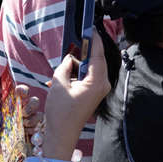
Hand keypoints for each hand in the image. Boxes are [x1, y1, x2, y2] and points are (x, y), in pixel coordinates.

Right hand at [39, 39, 109, 160]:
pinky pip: (91, 75)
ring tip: (69, 59)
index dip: (94, 40)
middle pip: (97, 60)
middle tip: (78, 39)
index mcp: (97, 81)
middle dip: (87, 50)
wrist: (62, 133)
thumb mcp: (58, 83)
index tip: (91, 28)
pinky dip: (81, 71)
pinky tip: (70, 70)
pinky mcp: (96, 93)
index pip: (98, 54)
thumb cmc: (60, 111)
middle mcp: (104, 84)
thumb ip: (66, 65)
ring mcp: (101, 89)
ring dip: (82, 62)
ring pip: (94, 67)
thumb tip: (71, 56)